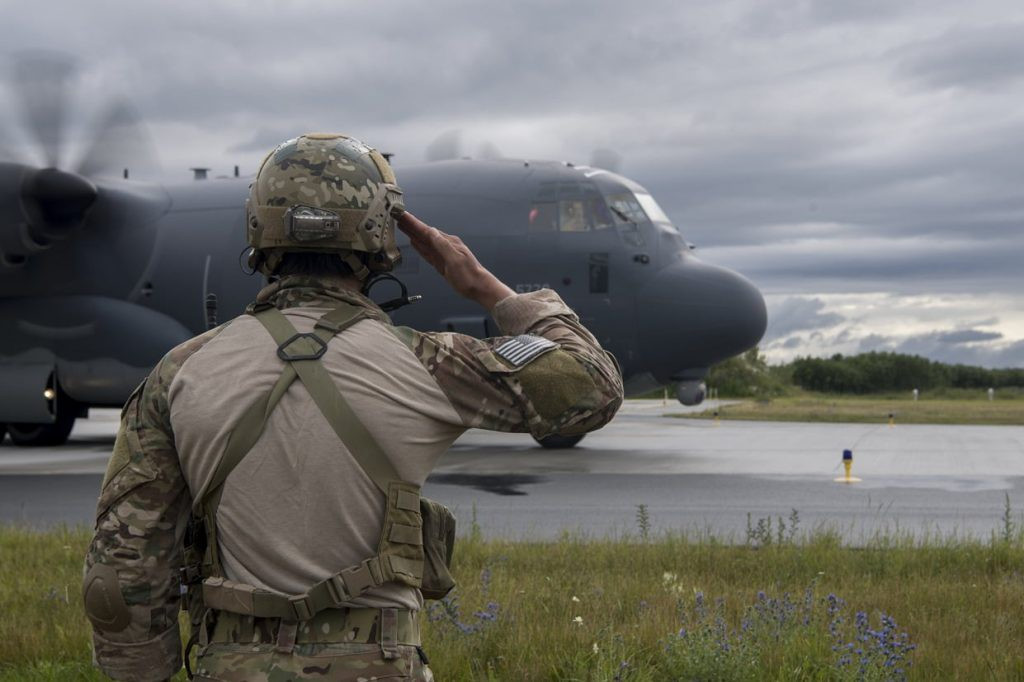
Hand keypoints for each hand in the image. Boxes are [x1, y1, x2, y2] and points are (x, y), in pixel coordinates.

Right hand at [397, 212, 514, 309]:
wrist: (478, 287)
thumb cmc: (470, 275)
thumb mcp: (455, 259)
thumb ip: (442, 245)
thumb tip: (432, 232)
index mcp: (449, 242)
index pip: (428, 231)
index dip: (414, 223)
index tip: (404, 215)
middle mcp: (445, 246)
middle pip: (424, 234)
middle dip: (411, 225)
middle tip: (399, 217)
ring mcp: (443, 254)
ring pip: (424, 242)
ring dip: (413, 234)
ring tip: (403, 227)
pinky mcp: (441, 263)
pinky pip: (428, 252)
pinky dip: (420, 247)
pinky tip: (415, 243)